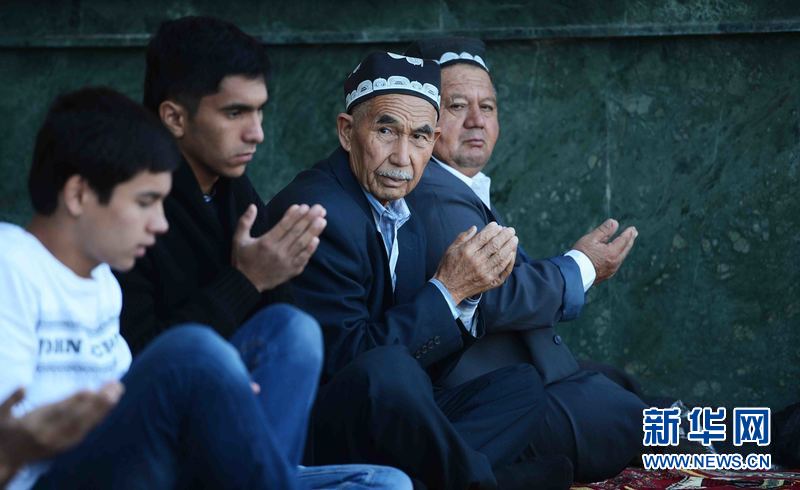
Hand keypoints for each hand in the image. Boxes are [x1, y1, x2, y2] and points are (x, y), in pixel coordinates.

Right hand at [0, 382, 122, 483]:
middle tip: (114, 387)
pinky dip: (95, 420)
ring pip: (83, 425)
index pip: (56, 412)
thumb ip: (11, 400)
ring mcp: (57, 442)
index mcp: (32, 425)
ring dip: (101, 409)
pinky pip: (83, 433)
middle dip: (97, 402)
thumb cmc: (4, 431)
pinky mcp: (63, 447)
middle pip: (76, 417)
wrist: (4, 459)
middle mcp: (47, 434)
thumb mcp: (0, 415)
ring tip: (116, 394)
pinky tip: (107, 408)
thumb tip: (24, 385)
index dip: (73, 401)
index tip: (89, 389)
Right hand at [232, 204, 326, 291]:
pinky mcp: (291, 270)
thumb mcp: (239, 240)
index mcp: (266, 242)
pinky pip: (303, 258)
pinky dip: (310, 249)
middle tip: (319, 208)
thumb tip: (253, 206)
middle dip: (309, 219)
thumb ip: (245, 222)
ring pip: (302, 244)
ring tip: (322, 220)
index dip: (295, 215)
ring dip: (313, 232)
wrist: (246, 284)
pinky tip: (317, 239)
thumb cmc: (242, 260)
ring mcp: (286, 262)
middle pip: (296, 232)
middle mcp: (278, 251)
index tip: (303, 206)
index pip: (284, 226)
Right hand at [433, 222, 517, 303]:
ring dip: (510, 246)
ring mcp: (485, 272)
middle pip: (496, 245)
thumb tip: (475, 227)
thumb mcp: (451, 248)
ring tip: (514, 239)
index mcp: (467, 251)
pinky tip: (511, 254)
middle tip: (511, 230)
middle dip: (505, 235)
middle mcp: (477, 261)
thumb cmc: (448, 266)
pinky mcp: (489, 281)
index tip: (497, 225)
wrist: (447, 289)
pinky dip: (509, 261)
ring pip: (502, 257)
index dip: (493, 229)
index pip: (484, 237)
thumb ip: (463, 237)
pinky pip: (503, 270)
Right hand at [572, 218, 637, 283]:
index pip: (624, 240)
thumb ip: (604, 230)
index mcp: (612, 252)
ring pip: (621, 257)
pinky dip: (619, 256)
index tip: (632, 228)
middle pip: (625, 249)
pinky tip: (616, 255)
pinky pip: (616, 263)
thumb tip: (615, 222)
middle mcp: (615, 262)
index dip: (628, 233)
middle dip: (630, 240)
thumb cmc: (581, 254)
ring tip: (626, 243)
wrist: (573, 274)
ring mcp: (611, 270)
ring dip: (625, 248)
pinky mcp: (606, 275)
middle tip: (634, 233)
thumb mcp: (591, 239)